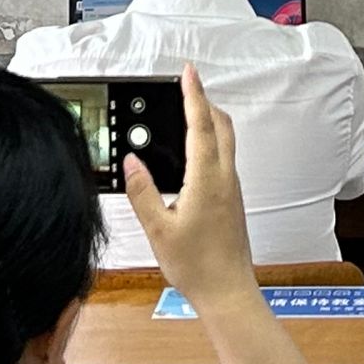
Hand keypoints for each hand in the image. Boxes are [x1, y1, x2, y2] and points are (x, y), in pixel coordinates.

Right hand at [124, 65, 261, 315]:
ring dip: (208, 123)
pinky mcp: (231, 201)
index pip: (201, 125)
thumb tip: (131, 162)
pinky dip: (209, 145)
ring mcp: (231, 189)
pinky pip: (223, 160)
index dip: (194, 94)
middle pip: (221, 126)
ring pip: (225, 142)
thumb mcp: (158, 230)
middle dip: (204, 103)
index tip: (188, 72)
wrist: (228, 292)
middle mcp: (224, 178)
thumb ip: (142, 193)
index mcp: (207, 179)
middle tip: (185, 89)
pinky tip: (191, 158)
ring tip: (185, 116)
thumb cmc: (197, 266)